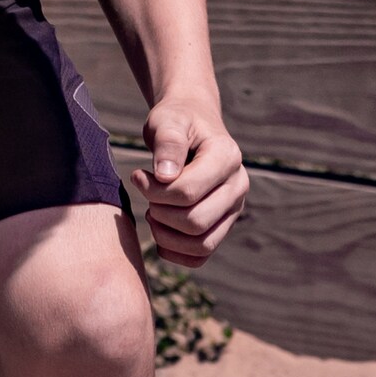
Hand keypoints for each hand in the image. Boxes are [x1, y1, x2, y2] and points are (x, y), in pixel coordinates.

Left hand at [132, 93, 247, 265]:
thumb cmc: (177, 121)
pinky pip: (201, 256)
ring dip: (166, 236)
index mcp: (228, 157)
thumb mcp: (168, 120)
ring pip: (201, 244)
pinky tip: (159, 230)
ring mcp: (233, 209)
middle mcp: (238, 186)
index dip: (154, 190)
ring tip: (152, 213)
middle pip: (196, 222)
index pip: (188, 191)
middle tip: (146, 195)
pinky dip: (175, 252)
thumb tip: (165, 176)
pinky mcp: (222, 224)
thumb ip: (168, 143)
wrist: (191, 123)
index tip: (137, 175)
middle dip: (160, 213)